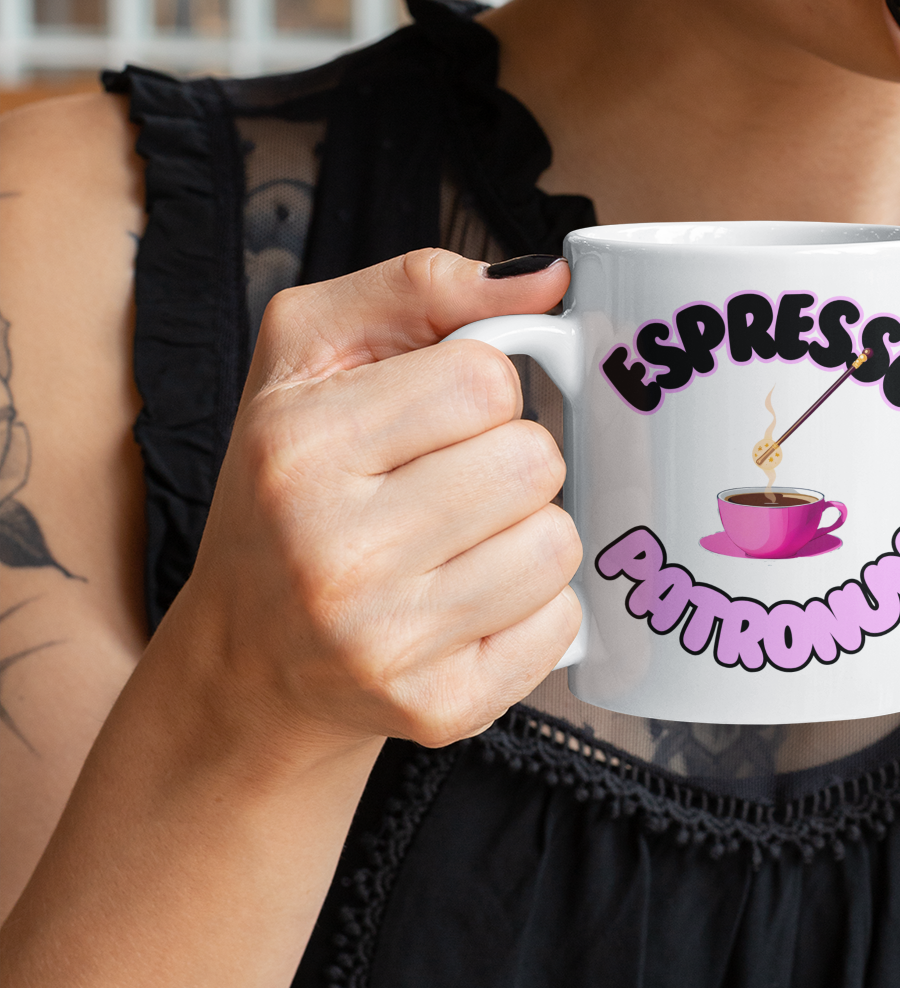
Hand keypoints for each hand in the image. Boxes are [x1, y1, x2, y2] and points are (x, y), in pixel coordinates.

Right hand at [168, 249, 580, 751]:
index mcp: (298, 446)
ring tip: (457, 543)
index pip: (485, 379)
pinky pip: (562, 625)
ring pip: (558, 544)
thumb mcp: (311, 353)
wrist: (249, 655)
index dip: (480, 387)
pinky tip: (467, 603)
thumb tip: (549, 279)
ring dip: (526, 533)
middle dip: (507, 460)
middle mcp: (333, 549)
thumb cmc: (289, 482)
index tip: (436, 416)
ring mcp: (385, 640)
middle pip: (533, 461)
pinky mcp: (435, 707)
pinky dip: (534, 608)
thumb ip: (421, 287)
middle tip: (446, 484)